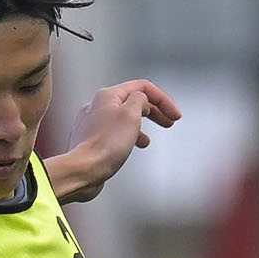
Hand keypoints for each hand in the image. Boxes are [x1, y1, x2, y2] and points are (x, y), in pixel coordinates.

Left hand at [43, 79, 180, 203]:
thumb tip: (143, 101)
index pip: (142, 87)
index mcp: (108, 96)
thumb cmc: (105, 146)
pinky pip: (114, 134)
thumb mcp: (131, 115)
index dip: (163, 99)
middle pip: (133, 101)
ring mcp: (93, 124)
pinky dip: (127, 138)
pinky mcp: (91, 141)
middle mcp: (98, 106)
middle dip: (155, 111)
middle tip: (169, 121)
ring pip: (123, 118)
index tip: (175, 114)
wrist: (83, 170)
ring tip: (148, 140)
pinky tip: (129, 148)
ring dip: (141, 126)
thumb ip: (141, 100)